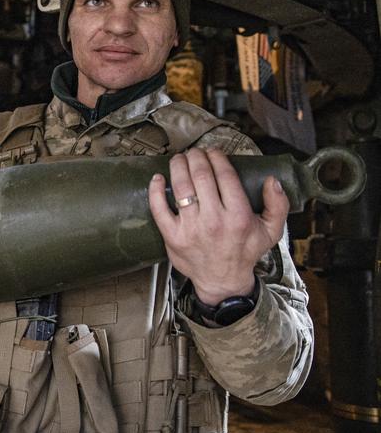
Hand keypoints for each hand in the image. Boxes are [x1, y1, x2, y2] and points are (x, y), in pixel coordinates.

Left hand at [148, 148, 288, 305]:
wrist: (222, 280)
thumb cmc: (245, 252)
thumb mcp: (271, 231)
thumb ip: (278, 205)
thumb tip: (272, 180)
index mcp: (238, 216)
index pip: (225, 176)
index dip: (217, 158)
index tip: (213, 152)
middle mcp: (214, 220)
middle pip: (200, 176)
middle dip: (196, 157)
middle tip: (194, 152)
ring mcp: (191, 228)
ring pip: (180, 187)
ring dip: (177, 166)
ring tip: (179, 159)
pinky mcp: (172, 236)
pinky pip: (158, 208)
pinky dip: (155, 190)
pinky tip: (157, 178)